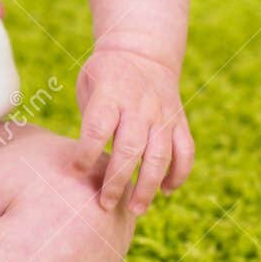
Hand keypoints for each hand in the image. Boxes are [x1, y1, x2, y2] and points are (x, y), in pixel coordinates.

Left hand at [72, 45, 194, 214]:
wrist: (142, 51)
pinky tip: (165, 191)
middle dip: (117, 180)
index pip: (97, 127)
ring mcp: (163, 114)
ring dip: (148, 186)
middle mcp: (139, 106)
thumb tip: (80, 164)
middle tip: (105, 205)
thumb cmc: (104, 76)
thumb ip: (88, 120)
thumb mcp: (88, 85)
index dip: (86, 153)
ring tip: (136, 210)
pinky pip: (185, 151)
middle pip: (129, 148)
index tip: (76, 172)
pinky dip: (179, 174)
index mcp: (110, 93)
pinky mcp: (179, 121)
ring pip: (160, 155)